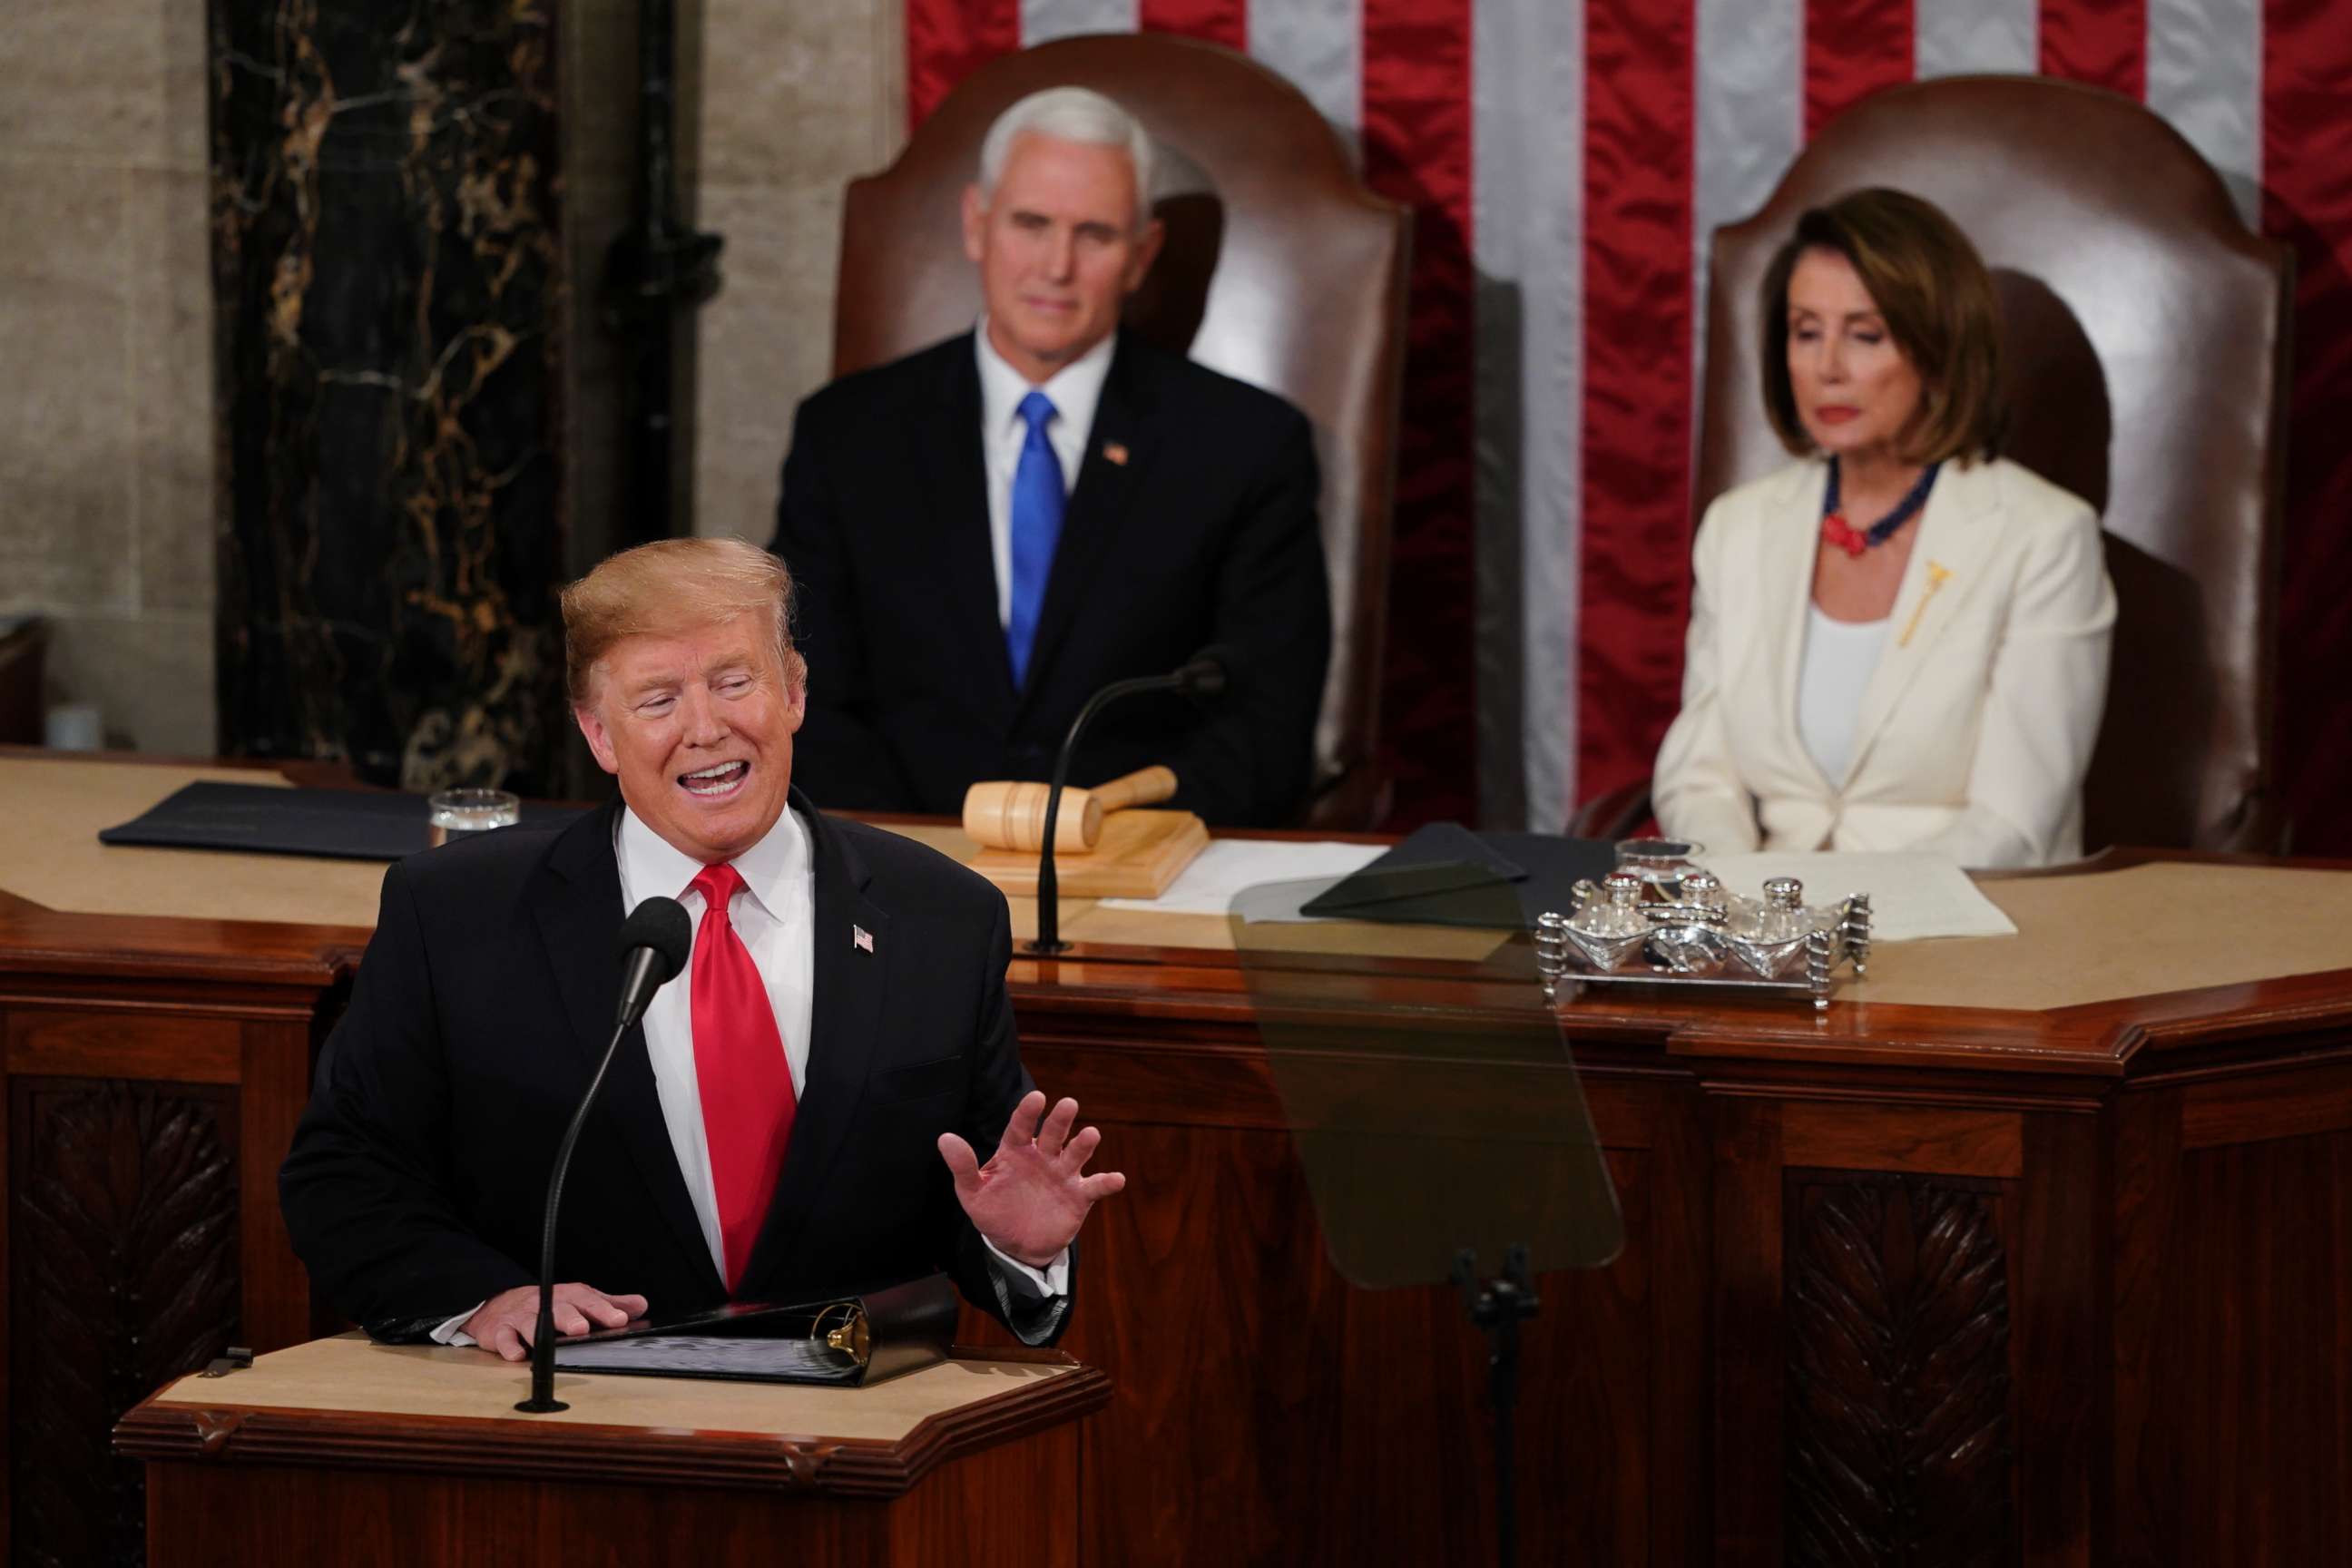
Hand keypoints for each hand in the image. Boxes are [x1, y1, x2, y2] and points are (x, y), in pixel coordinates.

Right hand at [461, 1283, 648, 1361]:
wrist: (502, 1305)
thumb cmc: (550, 1305)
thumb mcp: (581, 1302)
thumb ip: (609, 1304)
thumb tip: (640, 1305)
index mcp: (570, 1297)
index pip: (589, 1302)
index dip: (605, 1310)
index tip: (620, 1320)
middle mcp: (547, 1304)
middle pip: (560, 1309)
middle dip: (572, 1318)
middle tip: (583, 1329)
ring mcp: (523, 1317)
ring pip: (531, 1322)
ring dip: (541, 1331)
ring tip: (552, 1342)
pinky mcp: (501, 1331)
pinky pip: (503, 1338)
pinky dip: (509, 1347)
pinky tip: (517, 1355)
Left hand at [938, 1091, 1126, 1268]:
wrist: (1017, 1245)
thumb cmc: (994, 1211)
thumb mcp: (972, 1192)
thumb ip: (962, 1166)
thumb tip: (944, 1138)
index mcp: (1016, 1151)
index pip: (1021, 1127)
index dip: (1027, 1112)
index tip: (1035, 1097)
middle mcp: (1043, 1157)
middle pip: (1054, 1133)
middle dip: (1060, 1119)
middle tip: (1067, 1104)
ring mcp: (1063, 1175)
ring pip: (1076, 1154)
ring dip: (1084, 1144)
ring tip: (1090, 1135)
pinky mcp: (1079, 1196)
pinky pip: (1095, 1186)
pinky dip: (1107, 1182)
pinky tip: (1116, 1179)